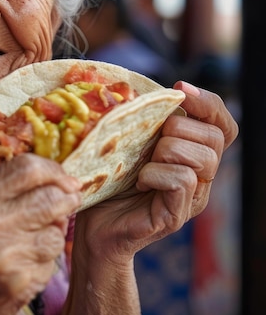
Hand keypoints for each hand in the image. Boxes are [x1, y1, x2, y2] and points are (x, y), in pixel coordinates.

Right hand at [0, 154, 80, 314]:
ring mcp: (6, 258)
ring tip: (35, 236)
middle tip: (68, 200)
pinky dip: (45, 259)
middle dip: (66, 197)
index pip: (26, 169)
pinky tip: (25, 262)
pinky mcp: (21, 284)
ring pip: (58, 232)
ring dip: (55, 231)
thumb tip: (54, 180)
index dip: (52, 169)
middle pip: (51, 197)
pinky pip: (52, 261)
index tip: (62, 177)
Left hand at [72, 80, 238, 263]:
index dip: (209, 103)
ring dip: (167, 151)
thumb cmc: (107, 178)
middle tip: (150, 141)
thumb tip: (144, 90)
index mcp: (193, 155)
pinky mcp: (175, 215)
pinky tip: (138, 180)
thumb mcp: (128, 141)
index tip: (179, 89)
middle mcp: (201, 178)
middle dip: (178, 127)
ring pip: (203, 159)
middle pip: (214, 138)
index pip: (223, 125)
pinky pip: (183, 180)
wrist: (91, 225)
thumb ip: (145, 120)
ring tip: (142, 163)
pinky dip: (156, 173)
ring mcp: (191, 199)